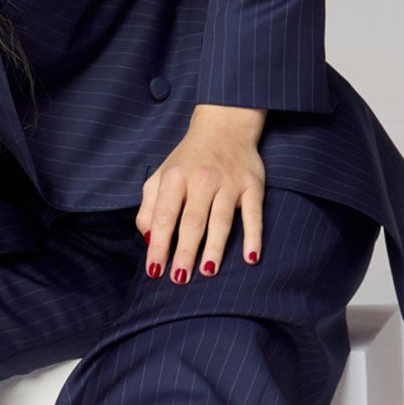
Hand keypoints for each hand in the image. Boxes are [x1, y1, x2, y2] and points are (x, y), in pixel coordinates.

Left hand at [137, 105, 267, 280]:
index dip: (160, 244)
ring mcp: (229, 183)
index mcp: (176, 178)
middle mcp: (202, 179)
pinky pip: (253, 214)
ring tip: (207, 272)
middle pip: (193, 222)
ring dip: (214, 248)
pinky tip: (250, 257)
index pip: (165, 216)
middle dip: (186, 252)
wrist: (225, 126)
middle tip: (180, 278)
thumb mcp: (161, 176)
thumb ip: (149, 208)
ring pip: (221, 220)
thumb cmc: (188, 160)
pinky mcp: (253, 186)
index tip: (155, 270)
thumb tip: (149, 240)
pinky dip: (253, 236)